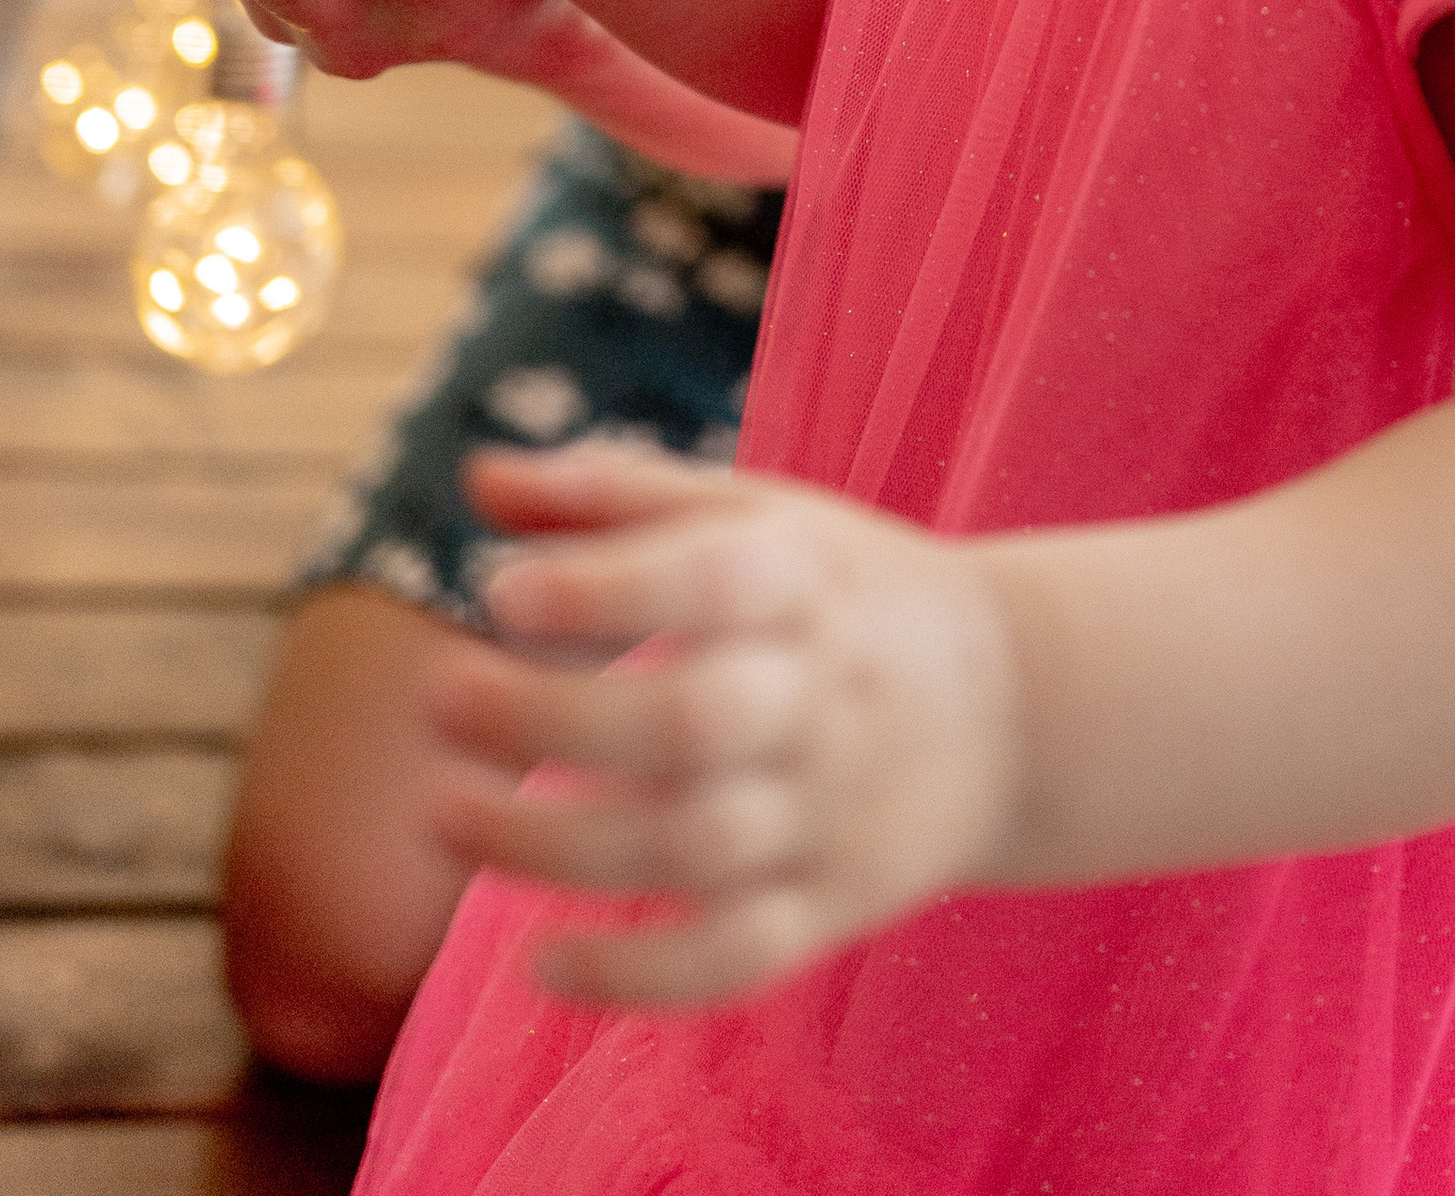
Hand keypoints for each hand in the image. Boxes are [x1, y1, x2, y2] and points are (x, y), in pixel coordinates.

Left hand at [428, 446, 1020, 1008]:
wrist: (1015, 703)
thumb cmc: (842, 593)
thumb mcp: (758, 515)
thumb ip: (615, 495)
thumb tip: (475, 481)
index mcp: (805, 582)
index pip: (709, 582)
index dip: (600, 587)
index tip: (499, 589)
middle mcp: (821, 698)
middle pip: (686, 723)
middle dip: (548, 717)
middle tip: (439, 696)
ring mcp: (830, 811)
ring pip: (693, 849)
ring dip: (554, 847)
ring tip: (446, 813)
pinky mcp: (833, 907)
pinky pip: (738, 959)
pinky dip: (640, 975)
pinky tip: (543, 961)